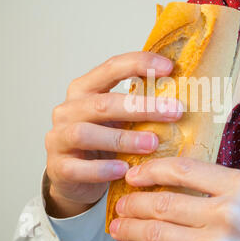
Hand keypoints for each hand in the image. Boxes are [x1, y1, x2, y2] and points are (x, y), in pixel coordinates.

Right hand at [44, 52, 182, 217]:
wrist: (73, 176)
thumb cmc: (102, 142)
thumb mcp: (118, 119)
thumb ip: (138, 106)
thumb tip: (181, 97)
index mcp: (84, 89)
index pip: (111, 67)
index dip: (139, 64)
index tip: (169, 67)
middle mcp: (68, 109)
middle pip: (104, 103)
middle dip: (142, 107)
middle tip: (175, 112)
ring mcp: (59, 137)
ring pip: (86, 133)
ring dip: (123, 138)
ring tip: (153, 144)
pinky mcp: (58, 167)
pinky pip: (78, 168)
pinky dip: (103, 169)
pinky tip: (125, 170)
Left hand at [109, 157, 239, 240]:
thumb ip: (220, 186)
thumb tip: (173, 182)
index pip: (182, 169)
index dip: (151, 171)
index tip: (134, 175)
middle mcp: (229, 212)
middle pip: (164, 203)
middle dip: (133, 204)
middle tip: (121, 205)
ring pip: (158, 233)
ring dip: (131, 229)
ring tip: (119, 227)